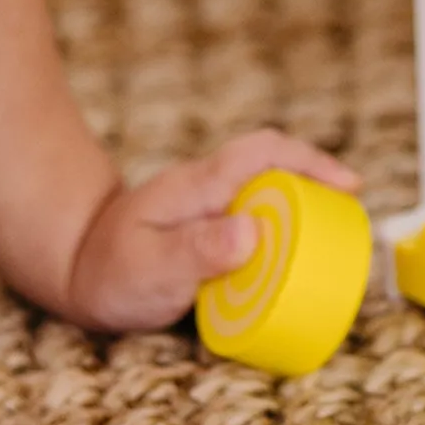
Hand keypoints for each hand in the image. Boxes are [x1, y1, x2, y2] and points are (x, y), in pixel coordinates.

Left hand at [65, 129, 360, 332]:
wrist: (71, 271)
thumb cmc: (107, 273)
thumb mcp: (149, 268)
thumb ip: (197, 251)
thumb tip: (253, 233)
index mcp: (200, 185)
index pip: (265, 152)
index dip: (313, 161)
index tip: (350, 186)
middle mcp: (211, 188)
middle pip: (278, 169)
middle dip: (322, 186)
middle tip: (352, 220)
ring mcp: (212, 207)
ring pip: (271, 195)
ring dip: (306, 211)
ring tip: (333, 244)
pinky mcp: (211, 231)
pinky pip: (259, 220)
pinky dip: (285, 234)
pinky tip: (294, 263)